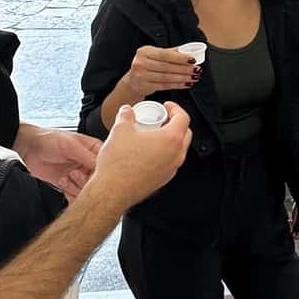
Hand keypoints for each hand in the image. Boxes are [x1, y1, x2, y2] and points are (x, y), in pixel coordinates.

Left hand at [14, 125, 100, 200]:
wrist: (29, 147)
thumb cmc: (49, 139)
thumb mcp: (70, 145)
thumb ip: (87, 156)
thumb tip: (102, 167)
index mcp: (93, 150)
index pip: (105, 165)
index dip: (100, 172)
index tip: (91, 174)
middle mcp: (87, 164)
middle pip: (97, 181)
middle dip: (85, 181)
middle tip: (74, 174)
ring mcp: (78, 175)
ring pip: (87, 191)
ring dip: (75, 187)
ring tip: (65, 177)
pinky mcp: (68, 184)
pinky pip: (75, 197)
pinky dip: (70, 195)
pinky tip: (62, 183)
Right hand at [82, 102, 191, 216]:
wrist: (112, 191)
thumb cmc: (119, 165)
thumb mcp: (120, 129)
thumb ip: (126, 115)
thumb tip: (127, 111)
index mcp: (171, 139)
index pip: (183, 118)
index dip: (175, 108)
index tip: (167, 107)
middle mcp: (175, 155)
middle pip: (185, 133)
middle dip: (175, 123)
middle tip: (161, 119)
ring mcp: (171, 169)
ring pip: (178, 149)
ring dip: (170, 139)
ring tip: (152, 135)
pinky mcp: (163, 179)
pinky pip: (169, 162)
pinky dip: (163, 153)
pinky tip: (147, 152)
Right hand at [120, 46, 199, 97]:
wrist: (132, 82)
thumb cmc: (145, 66)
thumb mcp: (154, 55)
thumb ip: (170, 52)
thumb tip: (188, 50)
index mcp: (145, 51)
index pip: (165, 54)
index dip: (180, 57)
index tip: (193, 60)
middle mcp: (140, 62)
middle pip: (167, 66)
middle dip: (185, 69)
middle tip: (197, 70)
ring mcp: (141, 75)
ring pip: (166, 77)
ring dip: (183, 78)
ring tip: (193, 77)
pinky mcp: (144, 86)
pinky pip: (164, 86)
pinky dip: (177, 85)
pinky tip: (186, 84)